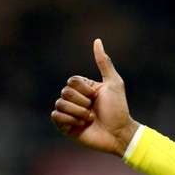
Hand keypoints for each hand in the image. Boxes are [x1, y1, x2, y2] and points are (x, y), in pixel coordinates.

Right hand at [51, 38, 139, 155]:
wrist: (118, 133)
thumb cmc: (118, 109)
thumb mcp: (113, 83)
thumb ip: (104, 62)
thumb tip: (97, 40)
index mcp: (85, 88)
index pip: (72, 81)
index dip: (84, 89)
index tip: (97, 96)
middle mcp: (75, 99)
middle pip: (65, 92)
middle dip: (82, 102)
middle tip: (94, 110)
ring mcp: (69, 113)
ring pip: (60, 104)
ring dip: (78, 112)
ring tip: (89, 119)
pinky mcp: (65, 126)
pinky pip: (55, 116)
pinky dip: (70, 120)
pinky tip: (81, 125)